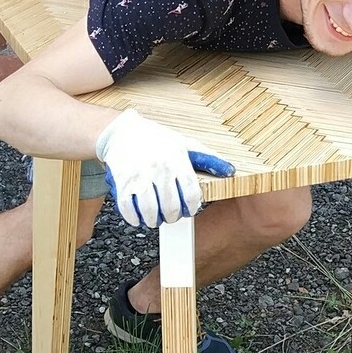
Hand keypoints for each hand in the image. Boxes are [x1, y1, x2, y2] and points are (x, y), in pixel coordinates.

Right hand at [94, 108, 234, 228]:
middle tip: (170, 216)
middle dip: (172, 217)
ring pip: (150, 211)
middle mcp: (159, 169)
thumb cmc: (157, 139)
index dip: (192, 207)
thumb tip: (230, 170)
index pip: (191, 193)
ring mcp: (139, 176)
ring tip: (155, 218)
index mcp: (177, 160)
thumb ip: (208, 158)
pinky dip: (134, 218)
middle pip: (171, 206)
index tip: (188, 210)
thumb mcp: (185, 144)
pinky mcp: (122, 182)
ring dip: (154, 220)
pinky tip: (138, 216)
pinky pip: (128, 209)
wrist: (122, 131)